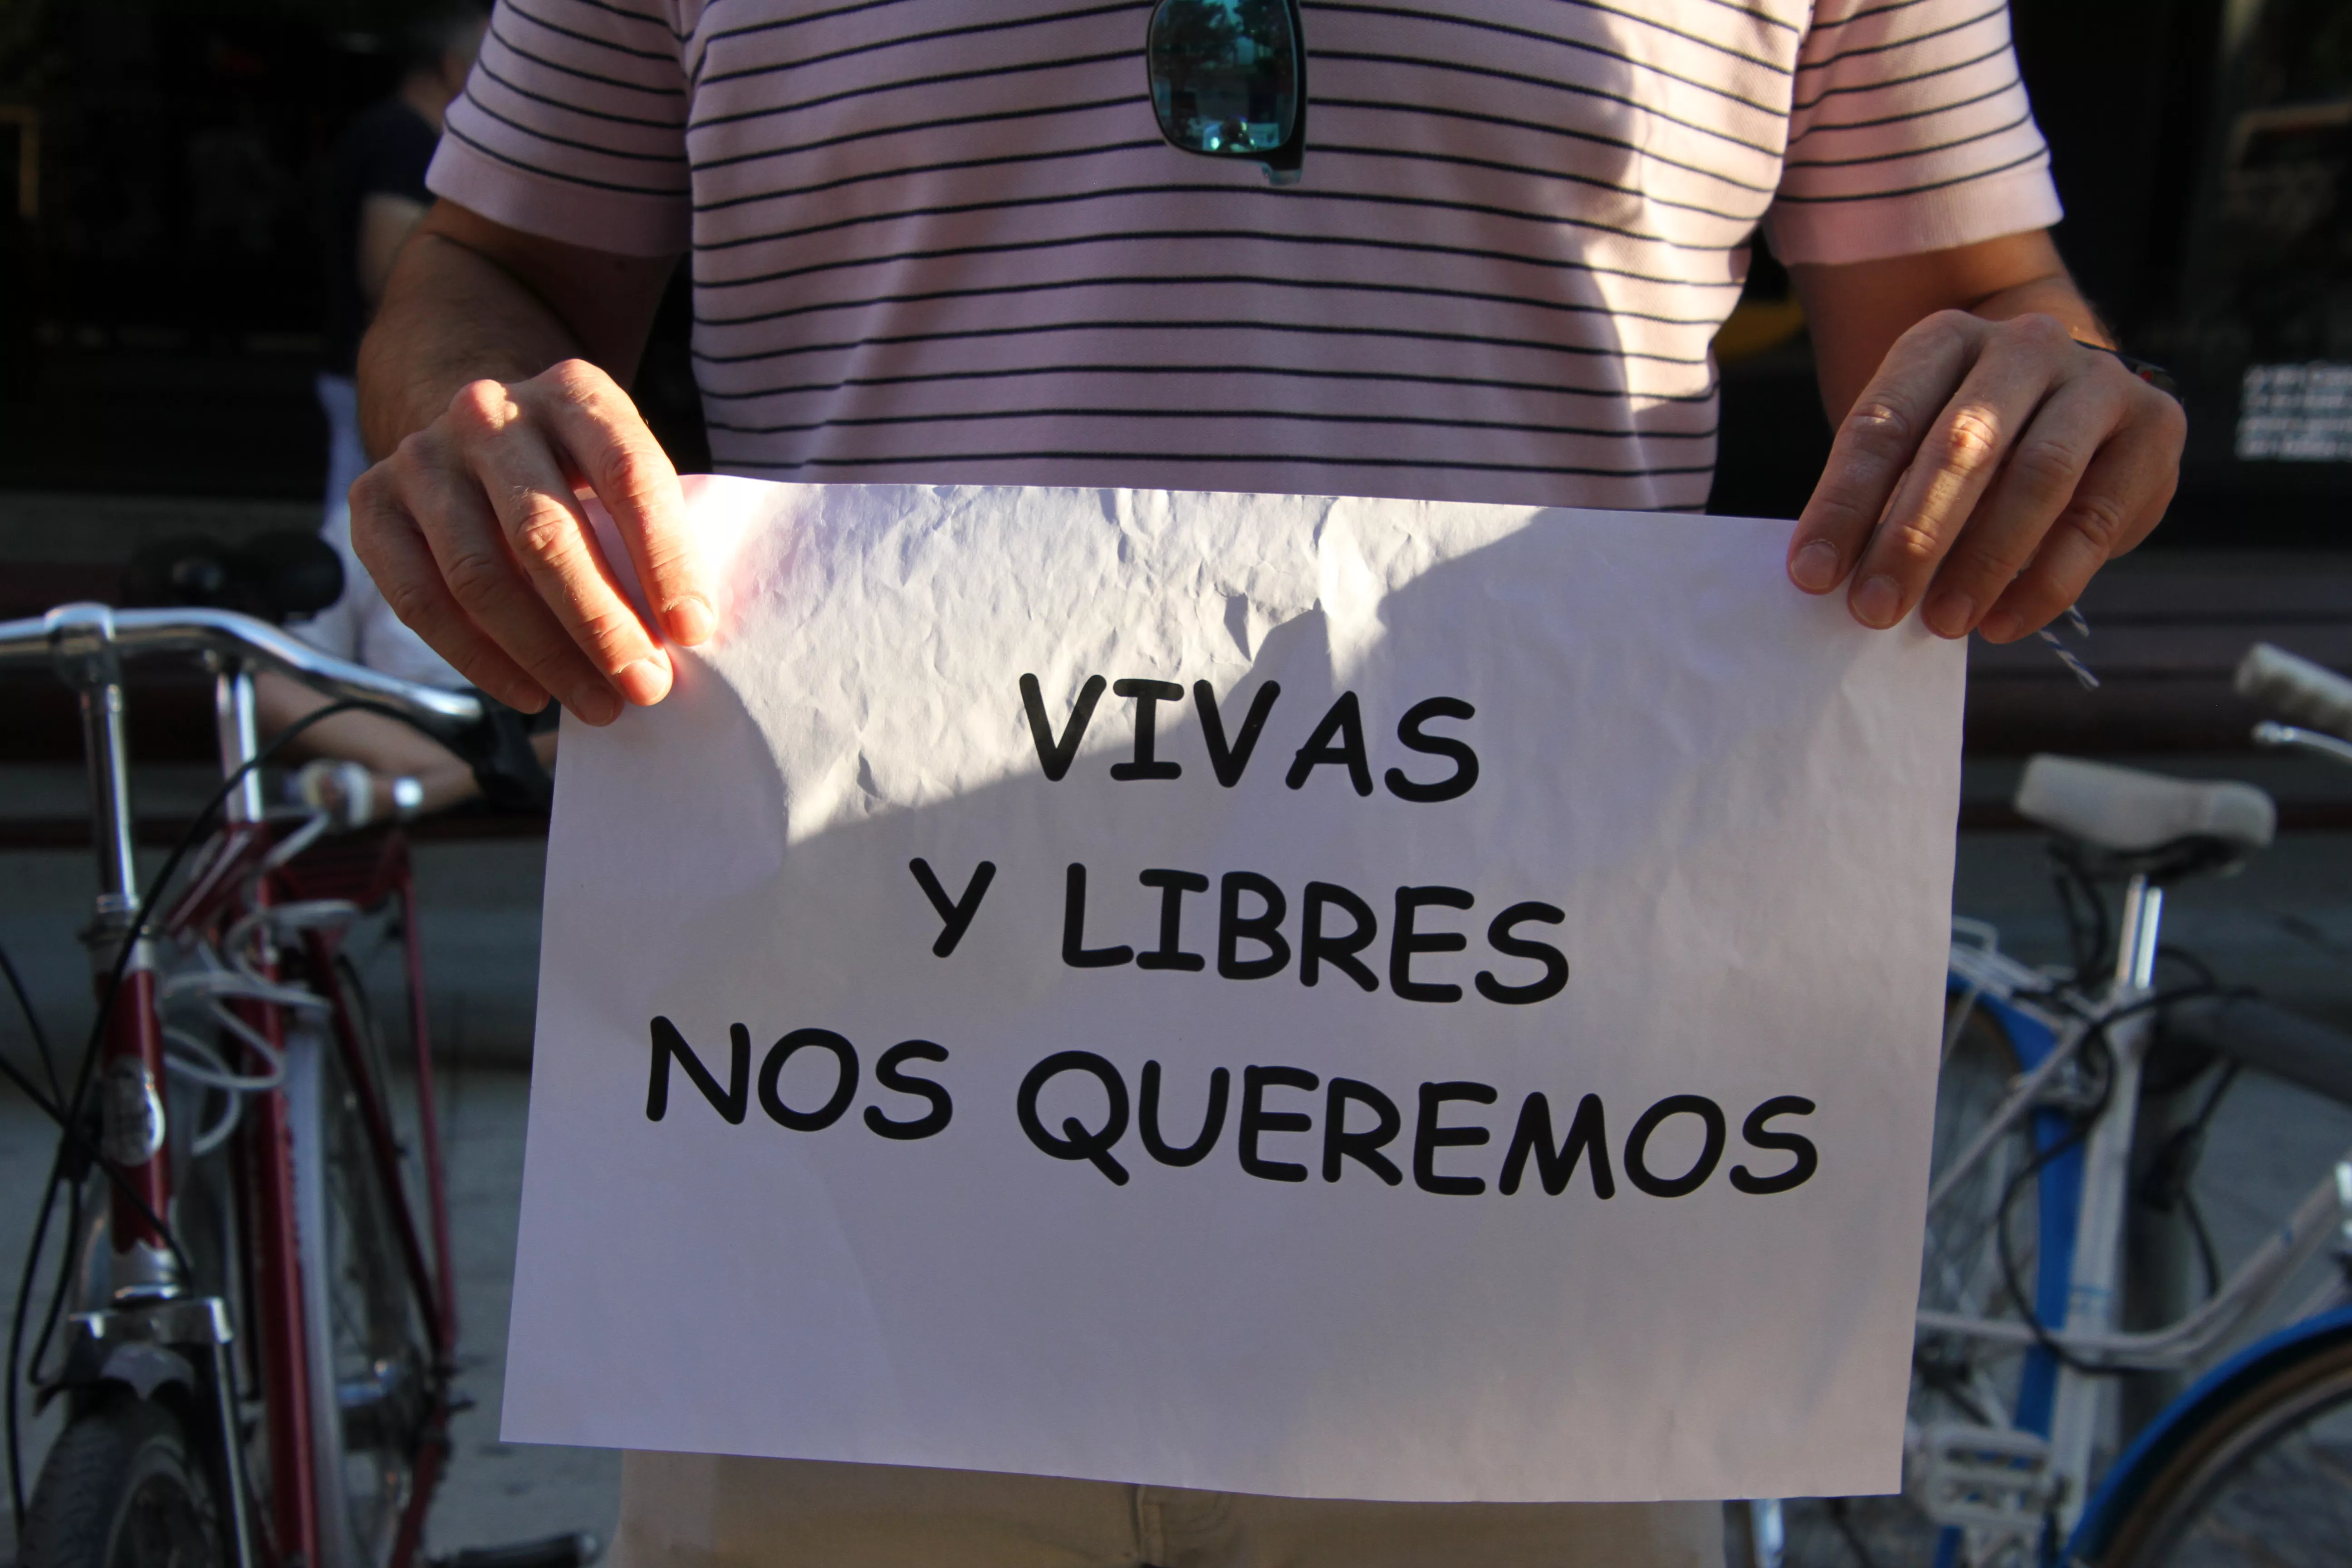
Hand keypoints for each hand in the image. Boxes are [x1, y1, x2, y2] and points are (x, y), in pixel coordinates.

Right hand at [349, 359, 711, 723]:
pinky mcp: (373, 502)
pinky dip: (478, 659)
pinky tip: (529, 693)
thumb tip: (684, 633)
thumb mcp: (625, 466)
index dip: (665, 559)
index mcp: (573, 393)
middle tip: (645, 686)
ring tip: (597, 703)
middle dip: (601, 624)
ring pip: (481, 576)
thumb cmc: (579, 470)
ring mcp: (423, 455)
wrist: (480, 430)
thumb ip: (658, 525)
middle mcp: (490, 414)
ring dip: (545, 655)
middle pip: (545, 534)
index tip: (693, 630)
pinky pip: (421, 601)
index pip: (628, 476)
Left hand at [1785, 310, 2185, 641]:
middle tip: (1875, 608)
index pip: (1884, 422)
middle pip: (1964, 442)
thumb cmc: (1965, 440)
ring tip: (1942, 624)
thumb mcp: (1913, 448)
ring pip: (2039, 477)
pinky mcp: (2154, 428)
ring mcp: (2098, 380)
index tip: (1812, 575)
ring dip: (1984, 562)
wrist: (2065, 398)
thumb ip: (1880, 498)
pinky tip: (2002, 624)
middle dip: (1915, 536)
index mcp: (1944, 340)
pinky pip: (2097, 519)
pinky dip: (2047, 581)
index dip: (1843, 504)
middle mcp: (2025, 345)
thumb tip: (1832, 578)